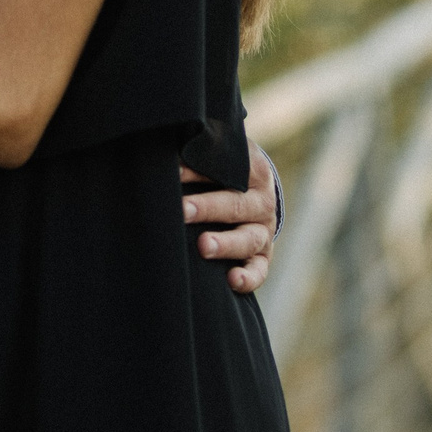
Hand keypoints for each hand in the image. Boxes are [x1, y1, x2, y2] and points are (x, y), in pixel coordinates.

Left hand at [181, 144, 278, 294]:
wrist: (256, 194)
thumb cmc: (227, 172)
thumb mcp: (222, 156)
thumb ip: (203, 153)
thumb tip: (166, 150)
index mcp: (254, 171)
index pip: (230, 169)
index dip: (200, 171)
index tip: (173, 172)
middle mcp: (263, 202)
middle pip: (236, 205)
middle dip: (208, 208)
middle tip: (183, 210)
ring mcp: (264, 231)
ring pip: (248, 239)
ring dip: (226, 243)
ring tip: (204, 246)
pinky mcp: (263, 257)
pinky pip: (260, 270)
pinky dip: (248, 277)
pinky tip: (232, 281)